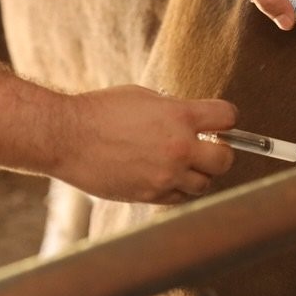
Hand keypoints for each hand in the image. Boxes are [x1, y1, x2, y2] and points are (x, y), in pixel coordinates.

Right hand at [50, 86, 237, 203]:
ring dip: (199, 174)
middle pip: (225, 160)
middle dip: (220, 152)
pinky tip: (165, 175)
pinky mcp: (150, 195)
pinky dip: (179, 188)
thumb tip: (193, 121)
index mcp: (179, 116)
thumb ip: (174, 110)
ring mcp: (165, 175)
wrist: (68, 136)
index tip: (219, 121)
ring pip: (205, 184)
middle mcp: (178, 148)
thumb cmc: (101, 110)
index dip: (226, 118)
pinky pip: (180, 198)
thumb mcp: (143, 97)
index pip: (227, 117)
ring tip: (182, 163)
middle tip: (208, 147)